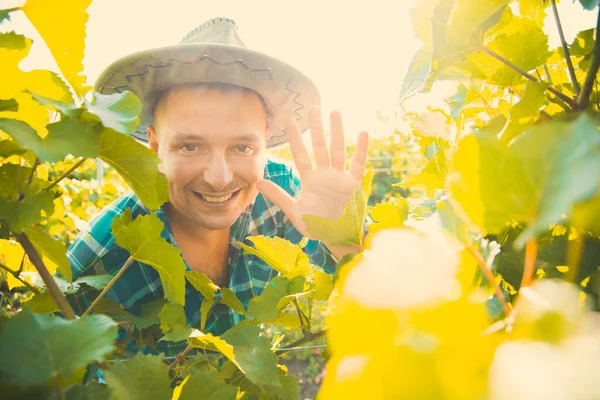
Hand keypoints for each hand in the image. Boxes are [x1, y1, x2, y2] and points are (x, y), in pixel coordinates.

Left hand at [257, 106, 368, 241]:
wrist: (336, 239)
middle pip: (319, 146)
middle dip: (316, 128)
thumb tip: (258, 183)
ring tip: (335, 112)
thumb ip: (279, 197)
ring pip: (338, 150)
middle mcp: (325, 175)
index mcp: (310, 180)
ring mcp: (340, 178)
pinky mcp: (354, 184)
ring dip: (337, 132)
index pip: (300, 154)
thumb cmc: (316, 226)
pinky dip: (361, 149)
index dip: (295, 138)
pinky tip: (362, 133)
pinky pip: (358, 164)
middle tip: (312, 107)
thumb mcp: (295, 211)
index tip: (289, 120)